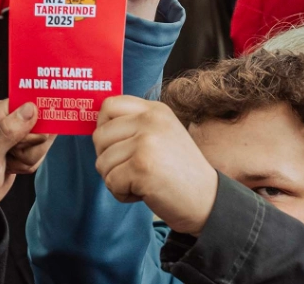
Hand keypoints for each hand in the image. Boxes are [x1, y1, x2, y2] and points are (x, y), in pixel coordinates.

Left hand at [94, 95, 218, 235]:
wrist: (205, 198)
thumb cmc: (178, 171)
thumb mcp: (162, 135)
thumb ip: (135, 126)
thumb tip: (98, 128)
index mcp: (156, 110)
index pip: (109, 105)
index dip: (103, 126)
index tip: (116, 144)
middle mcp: (151, 120)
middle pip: (99, 136)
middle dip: (108, 159)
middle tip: (133, 168)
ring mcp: (147, 142)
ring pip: (102, 162)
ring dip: (116, 179)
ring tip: (143, 180)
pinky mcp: (141, 166)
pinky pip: (111, 182)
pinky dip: (123, 194)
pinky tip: (145, 191)